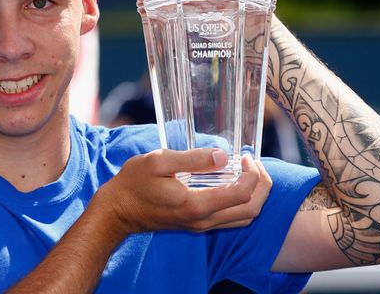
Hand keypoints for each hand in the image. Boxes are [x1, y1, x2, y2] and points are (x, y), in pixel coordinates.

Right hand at [95, 149, 271, 234]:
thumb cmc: (134, 183)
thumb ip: (192, 158)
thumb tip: (222, 155)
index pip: (241, 194)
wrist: (117, 211)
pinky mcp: (197, 224)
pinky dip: (242, 203)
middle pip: (251, 211)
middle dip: (262, 187)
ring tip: (249, 172)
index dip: (252, 174)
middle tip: (255, 164)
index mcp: (196, 204)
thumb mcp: (159, 161)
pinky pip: (232, 219)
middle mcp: (203, 220)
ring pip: (244, 218)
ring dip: (255, 197)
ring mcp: (200, 225)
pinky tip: (234, 183)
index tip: (245, 157)